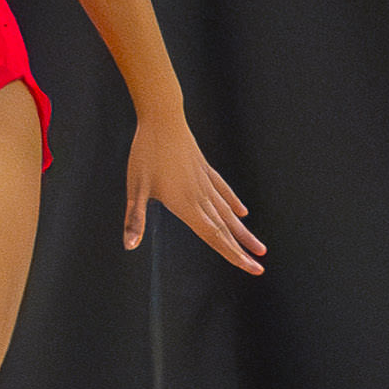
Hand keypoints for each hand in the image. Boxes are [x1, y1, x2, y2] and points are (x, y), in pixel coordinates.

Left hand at [127, 113, 263, 272]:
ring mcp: (205, 181)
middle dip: (242, 250)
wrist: (163, 119)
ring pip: (228, 212)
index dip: (232, 254)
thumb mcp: (135, 189)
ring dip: (243, 231)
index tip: (251, 268)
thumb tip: (129, 246)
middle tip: (259, 269)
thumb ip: (134, 219)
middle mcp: (201, 196)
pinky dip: (233, 203)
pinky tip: (242, 212)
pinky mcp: (204, 169)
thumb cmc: (145, 154)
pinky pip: (223, 191)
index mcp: (186, 204)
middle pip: (225, 229)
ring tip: (260, 247)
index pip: (213, 236)